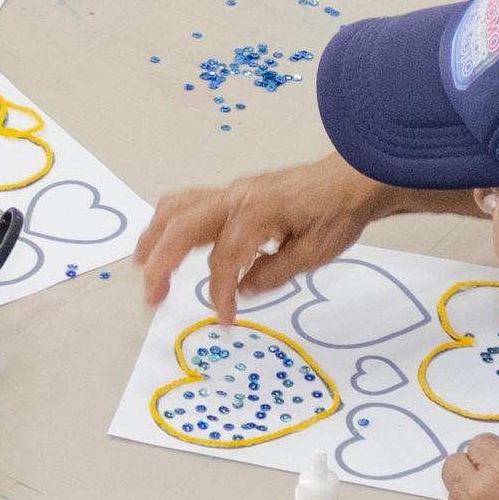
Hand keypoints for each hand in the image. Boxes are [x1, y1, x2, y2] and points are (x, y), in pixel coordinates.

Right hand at [137, 151, 383, 316]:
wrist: (355, 178)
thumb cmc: (338, 214)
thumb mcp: (314, 253)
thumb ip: (273, 274)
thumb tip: (241, 290)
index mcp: (255, 213)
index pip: (223, 262)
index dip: (219, 295)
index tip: (226, 321)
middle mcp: (236, 197)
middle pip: (181, 228)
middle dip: (160, 264)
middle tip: (151, 299)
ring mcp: (233, 191)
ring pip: (177, 208)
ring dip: (154, 237)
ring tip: (142, 267)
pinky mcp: (236, 192)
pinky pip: (190, 203)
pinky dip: (170, 224)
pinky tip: (167, 242)